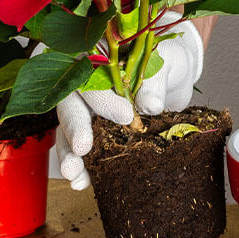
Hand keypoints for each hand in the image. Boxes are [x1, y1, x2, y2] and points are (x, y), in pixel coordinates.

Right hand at [55, 12, 203, 189]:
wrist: (172, 76)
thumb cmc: (166, 60)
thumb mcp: (166, 62)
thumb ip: (155, 80)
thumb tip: (150, 104)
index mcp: (95, 55)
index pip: (89, 74)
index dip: (103, 97)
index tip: (125, 116)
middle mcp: (82, 81)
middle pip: (69, 104)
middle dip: (75, 128)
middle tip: (83, 149)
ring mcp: (84, 108)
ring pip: (67, 129)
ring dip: (69, 153)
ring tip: (73, 173)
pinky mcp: (93, 131)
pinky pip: (80, 148)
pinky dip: (82, 167)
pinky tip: (82, 182)